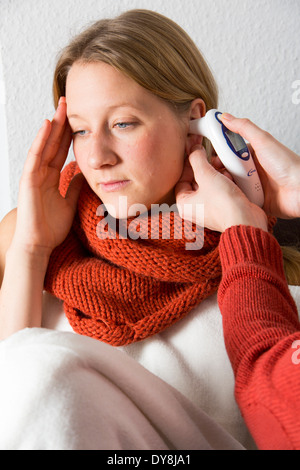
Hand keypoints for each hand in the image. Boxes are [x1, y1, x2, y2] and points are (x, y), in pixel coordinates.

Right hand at [12, 97, 83, 256]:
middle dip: (62, 123)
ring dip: (52, 126)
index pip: (61, 150)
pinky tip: (47, 126)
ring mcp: (34, 175)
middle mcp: (42, 173)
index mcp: (51, 177)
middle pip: (53, 143)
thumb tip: (85, 172)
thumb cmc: (52, 227)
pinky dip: (41, 141)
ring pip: (44, 145)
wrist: (39, 244)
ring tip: (61, 107)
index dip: (69, 134)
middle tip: (69, 103)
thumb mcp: (70, 202)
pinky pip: (35, 157)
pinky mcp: (28, 180)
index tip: (79, 118)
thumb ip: (74, 186)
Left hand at [175, 145, 267, 232]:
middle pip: (196, 180)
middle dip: (206, 166)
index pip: (181, 179)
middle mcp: (196, 209)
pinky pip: (221, 189)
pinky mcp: (224, 207)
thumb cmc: (223, 205)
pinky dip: (226, 180)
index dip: (187, 163)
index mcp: (185, 205)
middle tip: (210, 155)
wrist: (246, 219)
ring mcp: (210, 209)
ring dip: (217, 172)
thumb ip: (197, 159)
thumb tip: (194, 149)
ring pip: (210, 183)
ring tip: (222, 166)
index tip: (194, 151)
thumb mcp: (206, 175)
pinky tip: (231, 176)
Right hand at [221, 114, 299, 218]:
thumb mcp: (263, 141)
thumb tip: (226, 116)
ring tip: (226, 186)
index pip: (229, 152)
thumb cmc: (288, 166)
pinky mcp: (254, 201)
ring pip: (231, 186)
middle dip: (220, 172)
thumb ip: (244, 128)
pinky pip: (238, 200)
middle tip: (218, 173)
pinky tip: (231, 198)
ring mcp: (253, 186)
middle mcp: (252, 170)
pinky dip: (234, 199)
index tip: (210, 157)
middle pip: (227, 170)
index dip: (219, 155)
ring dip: (227, 186)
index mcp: (253, 155)